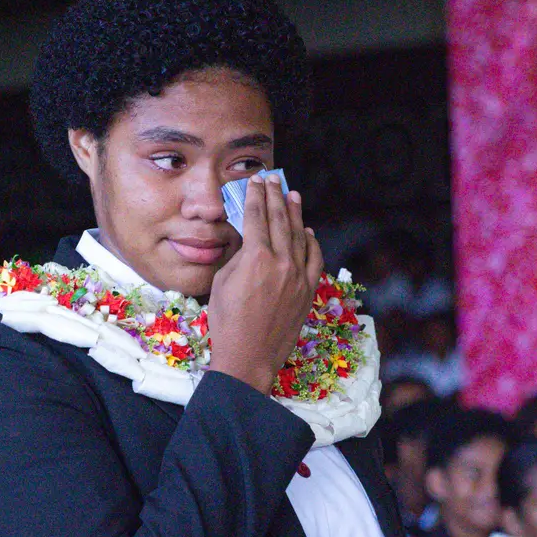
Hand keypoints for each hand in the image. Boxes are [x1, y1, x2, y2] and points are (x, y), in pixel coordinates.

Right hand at [206, 173, 322, 393]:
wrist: (248, 357)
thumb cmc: (226, 322)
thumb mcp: (222, 282)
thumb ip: (238, 257)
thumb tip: (248, 240)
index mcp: (256, 258)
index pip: (257, 217)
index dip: (255, 196)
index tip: (254, 182)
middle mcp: (281, 262)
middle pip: (280, 220)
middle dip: (275, 196)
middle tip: (273, 180)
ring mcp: (299, 276)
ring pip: (300, 236)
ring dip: (295, 213)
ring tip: (292, 195)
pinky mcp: (308, 291)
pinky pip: (315, 259)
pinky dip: (312, 242)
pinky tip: (308, 231)